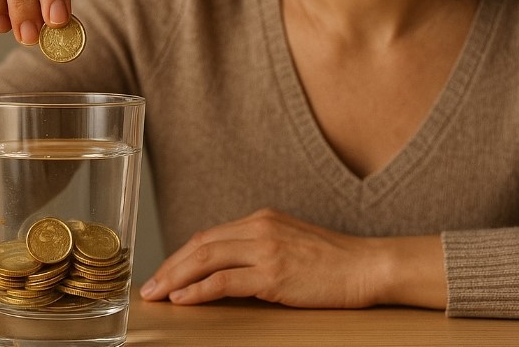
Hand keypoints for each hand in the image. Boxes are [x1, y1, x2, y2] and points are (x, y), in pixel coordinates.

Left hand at [139, 208, 443, 308]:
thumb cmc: (335, 262)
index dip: (181, 256)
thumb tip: (227, 272)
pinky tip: (183, 299)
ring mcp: (266, 248)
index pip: (209, 236)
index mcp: (263, 219)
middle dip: (169, 267)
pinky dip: (198, 289)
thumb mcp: (292, 244)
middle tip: (149, 287)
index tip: (163, 273)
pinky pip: (224, 280)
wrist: (369, 266)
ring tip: (157, 295)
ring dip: (175, 278)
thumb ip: (261, 249)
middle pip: (200, 244)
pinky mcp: (273, 272)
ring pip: (205, 258)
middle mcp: (260, 228)